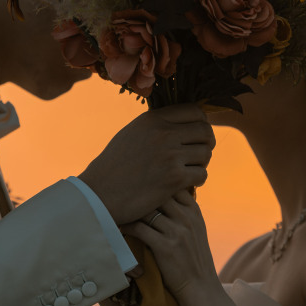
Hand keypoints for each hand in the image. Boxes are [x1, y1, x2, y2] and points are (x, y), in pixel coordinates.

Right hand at [79, 104, 214, 225]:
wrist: (99, 194)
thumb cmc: (115, 166)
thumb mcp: (133, 133)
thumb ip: (157, 125)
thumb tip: (183, 121)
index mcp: (153, 119)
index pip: (195, 111)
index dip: (202, 123)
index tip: (198, 135)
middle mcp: (164, 133)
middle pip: (205, 131)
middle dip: (206, 143)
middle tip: (198, 155)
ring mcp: (170, 155)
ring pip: (206, 153)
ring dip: (202, 163)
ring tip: (190, 170)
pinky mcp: (174, 178)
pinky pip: (202, 174)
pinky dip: (198, 180)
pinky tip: (186, 183)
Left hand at [124, 192, 239, 305]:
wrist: (199, 284)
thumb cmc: (194, 256)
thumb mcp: (197, 228)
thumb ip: (185, 211)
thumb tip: (166, 194)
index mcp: (194, 211)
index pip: (173, 186)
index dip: (156, 183)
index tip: (141, 185)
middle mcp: (187, 217)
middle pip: (158, 194)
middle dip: (140, 193)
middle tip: (123, 193)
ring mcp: (177, 231)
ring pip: (147, 210)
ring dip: (130, 209)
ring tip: (119, 209)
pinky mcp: (165, 246)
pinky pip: (140, 229)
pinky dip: (127, 226)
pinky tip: (121, 226)